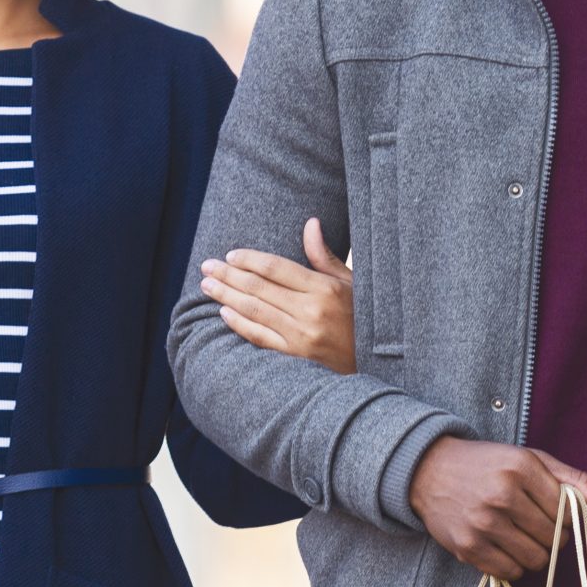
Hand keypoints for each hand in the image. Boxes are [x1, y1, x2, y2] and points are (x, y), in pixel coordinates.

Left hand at [202, 217, 355, 372]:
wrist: (379, 363)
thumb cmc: (364, 317)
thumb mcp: (352, 283)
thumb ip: (324, 257)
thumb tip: (310, 223)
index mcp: (325, 289)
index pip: (277, 268)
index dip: (250, 259)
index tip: (231, 254)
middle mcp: (311, 311)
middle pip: (259, 288)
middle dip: (228, 274)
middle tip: (207, 266)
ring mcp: (302, 336)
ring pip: (254, 310)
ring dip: (226, 296)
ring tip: (207, 285)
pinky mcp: (296, 357)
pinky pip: (260, 337)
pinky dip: (239, 324)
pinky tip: (224, 313)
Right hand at [407, 439, 586, 580]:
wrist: (429, 470)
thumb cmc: (489, 465)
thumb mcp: (531, 460)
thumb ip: (574, 482)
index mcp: (521, 468)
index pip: (567, 511)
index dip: (567, 517)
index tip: (554, 511)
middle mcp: (501, 495)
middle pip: (554, 539)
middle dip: (553, 537)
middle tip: (536, 524)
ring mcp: (482, 524)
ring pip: (536, 560)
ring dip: (536, 553)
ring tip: (522, 536)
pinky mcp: (467, 547)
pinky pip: (510, 572)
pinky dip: (514, 565)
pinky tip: (505, 546)